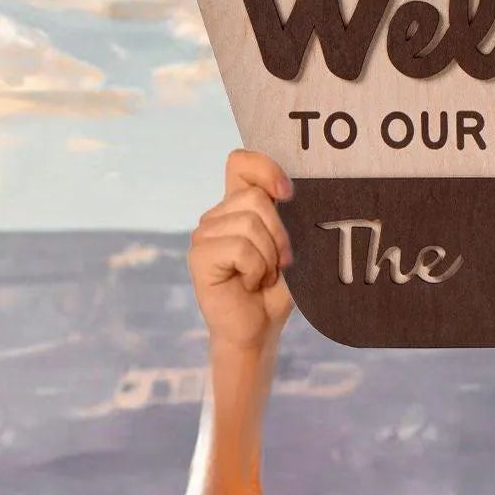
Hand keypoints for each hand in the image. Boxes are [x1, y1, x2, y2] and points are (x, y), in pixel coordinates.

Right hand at [189, 148, 295, 355]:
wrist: (259, 331)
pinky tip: (247, 284)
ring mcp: (204, 234)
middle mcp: (217, 216)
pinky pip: (240, 248)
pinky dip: (255, 270)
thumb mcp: (291, 248)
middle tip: (280, 263)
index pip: (240, 163)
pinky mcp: (199, 255)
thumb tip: (295, 194)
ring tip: (261, 277)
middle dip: (279, 233)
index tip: (288, 194)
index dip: (265, 169)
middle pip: (254, 197)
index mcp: (238, 207)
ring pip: (249, 223)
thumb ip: (289, 218)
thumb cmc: (275, 291)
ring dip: (268, 257)